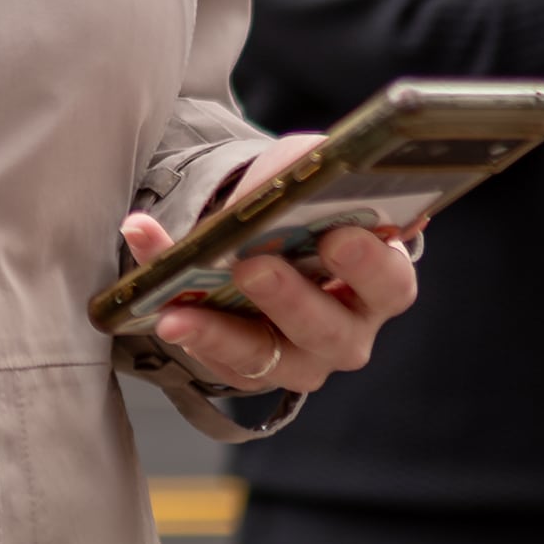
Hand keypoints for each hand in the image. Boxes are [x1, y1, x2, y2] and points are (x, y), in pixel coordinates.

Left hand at [115, 136, 419, 398]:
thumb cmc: (303, 207)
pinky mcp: (250, 369)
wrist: (263, 233)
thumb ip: (306, 174)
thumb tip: (287, 177)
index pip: (390, 283)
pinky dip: (183, 324)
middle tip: (253, 268)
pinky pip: (216, 358)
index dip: (367, 265)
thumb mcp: (308, 176)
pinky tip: (154, 298)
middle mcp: (348, 331)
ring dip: (218, 333)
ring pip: (265, 359)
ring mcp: (299, 359)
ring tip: (177, 311)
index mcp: (380, 281)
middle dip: (289, 300)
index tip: (335, 238)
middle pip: (328, 332)